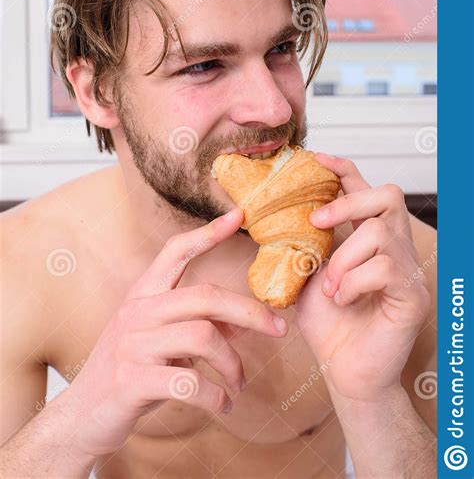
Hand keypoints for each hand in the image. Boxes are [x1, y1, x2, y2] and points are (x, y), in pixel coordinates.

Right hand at [65, 207, 287, 457]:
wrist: (83, 415)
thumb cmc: (132, 372)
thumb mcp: (163, 342)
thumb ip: (200, 327)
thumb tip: (248, 322)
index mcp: (143, 296)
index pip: (175, 252)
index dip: (207, 233)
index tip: (238, 216)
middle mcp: (136, 312)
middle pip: (205, 296)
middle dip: (250, 312)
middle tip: (279, 330)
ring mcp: (133, 345)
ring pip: (203, 337)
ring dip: (233, 364)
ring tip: (239, 384)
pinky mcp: (132, 381)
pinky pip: (190, 383)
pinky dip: (216, 397)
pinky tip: (222, 405)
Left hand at [296, 153, 430, 401]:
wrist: (343, 370)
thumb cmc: (327, 322)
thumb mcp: (308, 273)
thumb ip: (304, 242)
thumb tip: (278, 210)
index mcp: (370, 238)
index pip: (366, 189)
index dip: (344, 169)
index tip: (316, 159)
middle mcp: (395, 247)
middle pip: (387, 194)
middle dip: (347, 202)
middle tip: (316, 220)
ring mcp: (409, 270)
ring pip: (379, 232)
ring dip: (343, 257)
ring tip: (330, 285)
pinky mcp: (414, 295)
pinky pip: (385, 268)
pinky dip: (354, 281)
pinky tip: (344, 299)